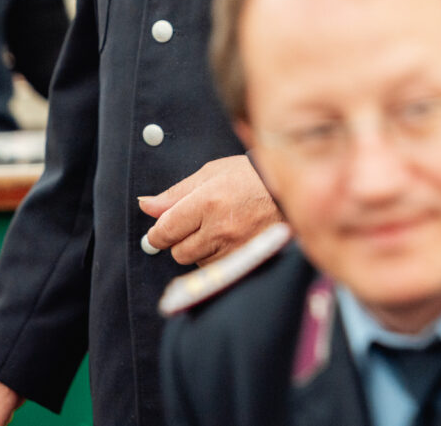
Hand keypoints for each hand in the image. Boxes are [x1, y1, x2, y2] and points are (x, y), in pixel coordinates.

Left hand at [138, 155, 278, 265]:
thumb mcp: (212, 173)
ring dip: (201, 250)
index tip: (161, 230)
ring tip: (219, 229)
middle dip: (181, 240)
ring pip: (198, 262)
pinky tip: (230, 240)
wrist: (295, 190)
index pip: (165, 231)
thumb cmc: (252, 176)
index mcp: (207, 202)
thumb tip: (145, 205)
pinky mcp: (247, 261)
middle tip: (197, 224)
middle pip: (179, 252)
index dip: (157, 233)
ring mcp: (235, 248)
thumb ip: (176, 193)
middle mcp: (220, 229)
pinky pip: (218, 268)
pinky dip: (218, 257)